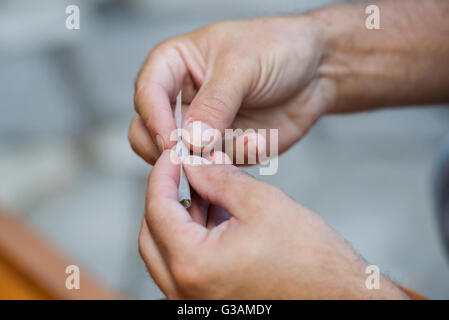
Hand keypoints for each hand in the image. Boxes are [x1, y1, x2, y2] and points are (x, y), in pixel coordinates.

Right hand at [129, 17, 335, 164]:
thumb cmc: (278, 48)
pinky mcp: (221, 147)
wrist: (317, 71)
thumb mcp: (242, 65)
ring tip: (242, 142)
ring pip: (178, 157)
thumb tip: (189, 140)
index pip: (147, 93)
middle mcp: (180, 98)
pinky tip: (259, 141)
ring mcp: (200, 126)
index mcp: (174, 64)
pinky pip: (214, 165)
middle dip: (169, 149)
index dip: (154, 119)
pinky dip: (236, 159)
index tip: (173, 142)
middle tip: (194, 156)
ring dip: (206, 158)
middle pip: (147, 132)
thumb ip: (214, 104)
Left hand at [139, 150, 406, 298]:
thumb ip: (217, 178)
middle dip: (166, 195)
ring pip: (167, 250)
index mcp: (194, 266)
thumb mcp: (261, 204)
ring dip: (180, 216)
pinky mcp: (208, 303)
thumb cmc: (311, 260)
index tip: (175, 153)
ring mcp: (194, 302)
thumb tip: (192, 162)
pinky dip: (192, 237)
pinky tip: (215, 214)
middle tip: (186, 169)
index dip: (163, 173)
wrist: (340, 298)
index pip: (157, 209)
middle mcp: (185, 292)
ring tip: (207, 188)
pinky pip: (185, 265)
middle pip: (153, 233)